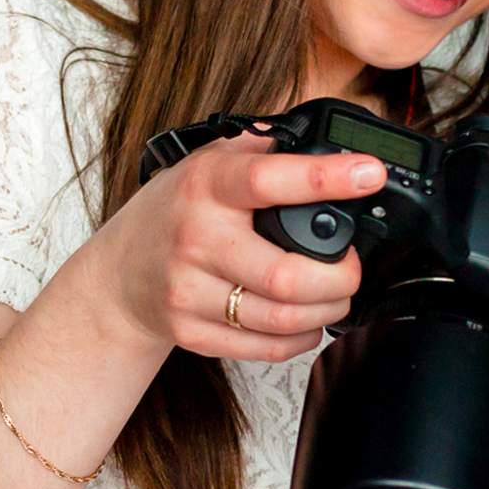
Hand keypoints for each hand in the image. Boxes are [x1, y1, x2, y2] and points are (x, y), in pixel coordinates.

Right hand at [83, 133, 386, 361]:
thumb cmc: (177, 212)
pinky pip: (266, 348)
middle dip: (341, 277)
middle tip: (352, 269)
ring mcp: (189, 290)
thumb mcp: (209, 164)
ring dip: (328, 311)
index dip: (325, 177)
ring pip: (282, 318)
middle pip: (287, 275)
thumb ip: (262, 150)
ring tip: (336, 295)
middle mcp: (195, 237)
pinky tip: (307, 321)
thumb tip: (330, 140)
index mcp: (207, 184)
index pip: (268, 179)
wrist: (119, 274)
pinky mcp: (191, 332)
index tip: (369, 173)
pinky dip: (301, 338)